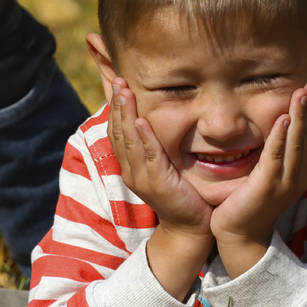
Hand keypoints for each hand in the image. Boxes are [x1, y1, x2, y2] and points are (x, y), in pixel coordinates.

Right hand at [108, 79, 212, 299]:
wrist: (191, 227)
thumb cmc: (182, 194)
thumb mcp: (165, 166)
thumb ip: (158, 146)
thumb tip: (155, 121)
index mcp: (131, 165)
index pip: (118, 131)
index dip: (115, 107)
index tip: (117, 84)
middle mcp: (131, 170)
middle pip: (118, 132)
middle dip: (118, 104)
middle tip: (118, 80)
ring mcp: (142, 177)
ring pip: (129, 140)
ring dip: (126, 114)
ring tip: (124, 92)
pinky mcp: (158, 183)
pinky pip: (149, 156)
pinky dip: (144, 138)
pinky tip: (142, 121)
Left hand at [210, 82, 306, 275]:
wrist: (239, 236)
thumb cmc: (251, 202)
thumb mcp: (270, 175)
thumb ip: (278, 154)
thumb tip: (281, 127)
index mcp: (301, 173)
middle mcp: (299, 176)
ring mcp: (284, 182)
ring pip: (297, 143)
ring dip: (301, 116)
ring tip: (303, 92)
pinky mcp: (267, 186)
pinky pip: (275, 156)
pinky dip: (280, 137)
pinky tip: (284, 118)